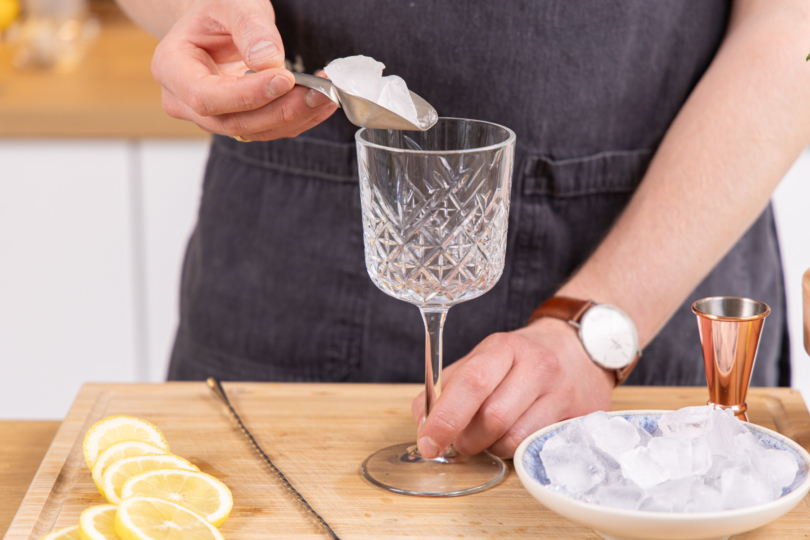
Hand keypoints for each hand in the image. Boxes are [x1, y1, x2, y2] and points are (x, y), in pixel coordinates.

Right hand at [151, 0, 337, 140]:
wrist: (216, 23)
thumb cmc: (218, 9)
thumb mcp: (233, 2)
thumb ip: (250, 27)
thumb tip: (269, 62)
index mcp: (171, 68)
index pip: (206, 96)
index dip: (246, 95)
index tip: (285, 79)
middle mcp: (185, 101)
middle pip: (233, 121)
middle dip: (280, 110)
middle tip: (318, 92)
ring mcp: (212, 116)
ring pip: (254, 130)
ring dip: (295, 117)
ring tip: (327, 95)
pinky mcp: (238, 121)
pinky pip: (268, 129)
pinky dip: (298, 118)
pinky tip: (321, 102)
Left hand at [411, 318, 614, 458]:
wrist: (578, 350)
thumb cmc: (520, 361)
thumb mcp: (482, 360)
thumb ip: (448, 387)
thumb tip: (423, 422)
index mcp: (504, 347)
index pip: (471, 383)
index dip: (445, 417)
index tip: (428, 442)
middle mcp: (536, 366)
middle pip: (493, 418)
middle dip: (468, 439)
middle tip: (462, 441)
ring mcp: (562, 392)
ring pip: (515, 439)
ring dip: (492, 448)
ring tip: (491, 436)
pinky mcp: (579, 417)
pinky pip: (536, 448)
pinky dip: (516, 451)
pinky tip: (514, 438)